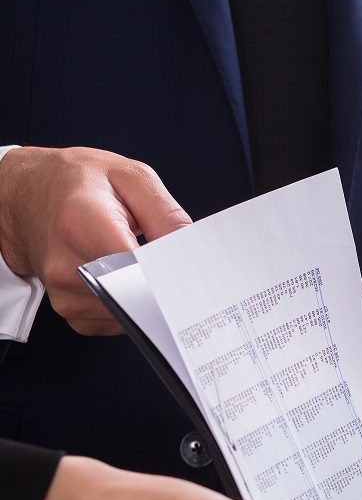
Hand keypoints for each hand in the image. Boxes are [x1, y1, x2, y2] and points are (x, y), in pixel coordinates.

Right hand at [0, 146, 191, 334]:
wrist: (31, 195)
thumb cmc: (79, 183)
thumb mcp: (131, 178)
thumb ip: (167, 214)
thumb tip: (192, 255)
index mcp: (79, 223)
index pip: (138, 267)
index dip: (171, 271)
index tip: (193, 271)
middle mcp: (66, 264)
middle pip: (138, 293)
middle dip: (165, 283)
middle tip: (175, 264)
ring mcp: (65, 293)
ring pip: (133, 312)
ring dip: (146, 293)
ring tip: (136, 261)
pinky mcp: (71, 312)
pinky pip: (118, 321)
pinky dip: (131, 304)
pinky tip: (122, 277)